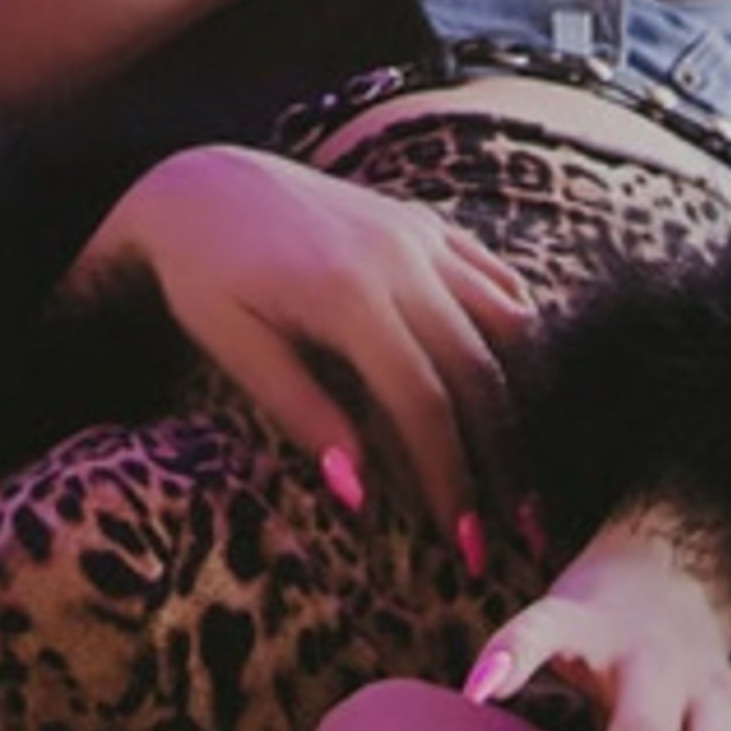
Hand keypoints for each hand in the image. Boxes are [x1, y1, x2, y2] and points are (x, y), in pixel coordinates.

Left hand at [77, 142, 532, 562]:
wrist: (202, 184)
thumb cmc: (204, 273)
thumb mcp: (229, 342)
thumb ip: (297, 410)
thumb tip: (358, 493)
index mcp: (348, 293)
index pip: (423, 401)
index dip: (451, 478)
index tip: (467, 546)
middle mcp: (400, 257)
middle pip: (479, 371)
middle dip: (503, 459)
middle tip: (521, 535)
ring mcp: (420, 235)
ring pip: (506, 322)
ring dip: (525, 401)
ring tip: (528, 471)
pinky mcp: (427, 224)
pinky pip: (496, 278)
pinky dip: (516, 334)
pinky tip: (517, 387)